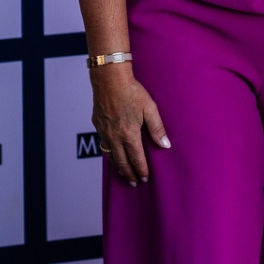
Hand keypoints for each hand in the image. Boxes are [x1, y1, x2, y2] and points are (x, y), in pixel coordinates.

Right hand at [90, 65, 168, 185]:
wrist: (110, 80)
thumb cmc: (132, 92)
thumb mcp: (150, 108)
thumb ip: (157, 128)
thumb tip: (165, 145)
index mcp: (129, 134)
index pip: (136, 158)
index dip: (141, 170)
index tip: (145, 178)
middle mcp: (114, 136)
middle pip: (122, 161)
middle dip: (129, 174)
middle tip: (135, 183)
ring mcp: (104, 132)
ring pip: (110, 156)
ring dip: (118, 167)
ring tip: (124, 175)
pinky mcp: (98, 126)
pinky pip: (103, 146)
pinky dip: (109, 155)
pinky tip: (112, 156)